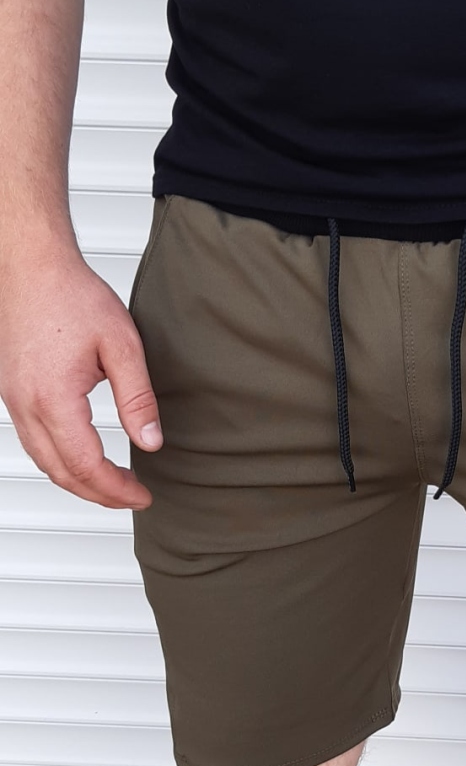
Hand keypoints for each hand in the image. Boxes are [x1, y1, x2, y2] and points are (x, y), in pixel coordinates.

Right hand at [0, 249, 162, 508]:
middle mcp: (25, 406)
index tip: (142, 496)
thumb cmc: (73, 297)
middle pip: (61, 472)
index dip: (115, 489)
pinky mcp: (12, 393)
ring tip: (115, 484)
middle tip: (133, 497)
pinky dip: (60, 460)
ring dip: (78, 480)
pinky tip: (84, 457)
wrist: (32, 268)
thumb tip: (151, 443)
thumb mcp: (122, 346)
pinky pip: (34, 441)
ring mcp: (13, 401)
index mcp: (53, 399)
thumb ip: (138, 399)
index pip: (85, 465)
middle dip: (99, 494)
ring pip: (44, 461)